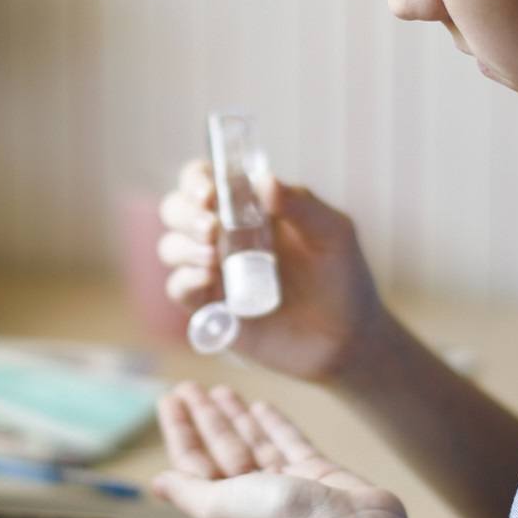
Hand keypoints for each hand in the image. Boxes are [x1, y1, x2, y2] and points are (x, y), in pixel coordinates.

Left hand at [150, 382, 406, 517]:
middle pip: (221, 447)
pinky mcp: (316, 473)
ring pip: (253, 441)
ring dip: (236, 416)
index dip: (179, 429)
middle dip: (205, 417)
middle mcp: (252, 496)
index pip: (192, 461)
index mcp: (223, 508)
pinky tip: (262, 406)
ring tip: (221, 388)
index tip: (168, 397)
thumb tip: (157, 484)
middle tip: (191, 385)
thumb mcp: (218, 506)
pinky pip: (289, 442)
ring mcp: (286, 484)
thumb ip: (187, 490)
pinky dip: (274, 424)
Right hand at [156, 161, 391, 381]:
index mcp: (248, 207)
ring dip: (183, 246)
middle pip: (176, 209)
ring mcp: (215, 271)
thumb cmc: (343, 276)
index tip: (209, 193)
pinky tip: (209, 280)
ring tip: (213, 257)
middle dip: (184, 213)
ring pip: (171, 247)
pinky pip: (179, 289)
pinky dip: (184, 280)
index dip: (196, 180)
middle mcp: (224, 235)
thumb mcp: (333, 233)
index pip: (204, 180)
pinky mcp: (212, 307)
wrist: (346, 337)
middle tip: (211, 228)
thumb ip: (302, 205)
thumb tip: (264, 181)